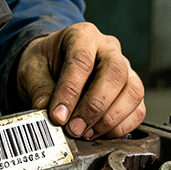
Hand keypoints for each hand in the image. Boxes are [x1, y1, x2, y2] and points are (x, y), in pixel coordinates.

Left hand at [16, 22, 144, 138]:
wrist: (54, 64)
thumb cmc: (45, 63)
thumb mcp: (32, 69)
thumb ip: (39, 89)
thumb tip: (46, 112)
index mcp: (82, 35)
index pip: (82, 60)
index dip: (70, 91)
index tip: (58, 116)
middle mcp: (108, 48)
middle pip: (115, 73)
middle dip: (95, 106)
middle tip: (75, 128)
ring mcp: (125, 68)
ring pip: (133, 91)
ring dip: (110, 119)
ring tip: (85, 133)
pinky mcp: (132, 89)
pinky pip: (138, 109)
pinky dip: (122, 127)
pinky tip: (99, 133)